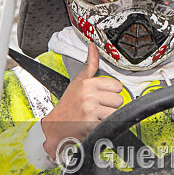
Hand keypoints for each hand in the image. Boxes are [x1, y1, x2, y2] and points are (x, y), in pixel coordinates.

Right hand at [41, 43, 123, 159]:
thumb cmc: (68, 105)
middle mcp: (89, 95)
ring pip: (116, 112)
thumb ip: (90, 65)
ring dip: (108, 117)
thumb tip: (93, 47)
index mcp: (88, 84)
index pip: (117, 86)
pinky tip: (93, 124)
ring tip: (95, 116)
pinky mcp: (91, 124)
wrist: (54, 127)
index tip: (100, 97)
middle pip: (119, 100)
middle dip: (110, 106)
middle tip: (96, 108)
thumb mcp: (77, 82)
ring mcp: (90, 110)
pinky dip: (104, 126)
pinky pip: (110, 123)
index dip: (110, 93)